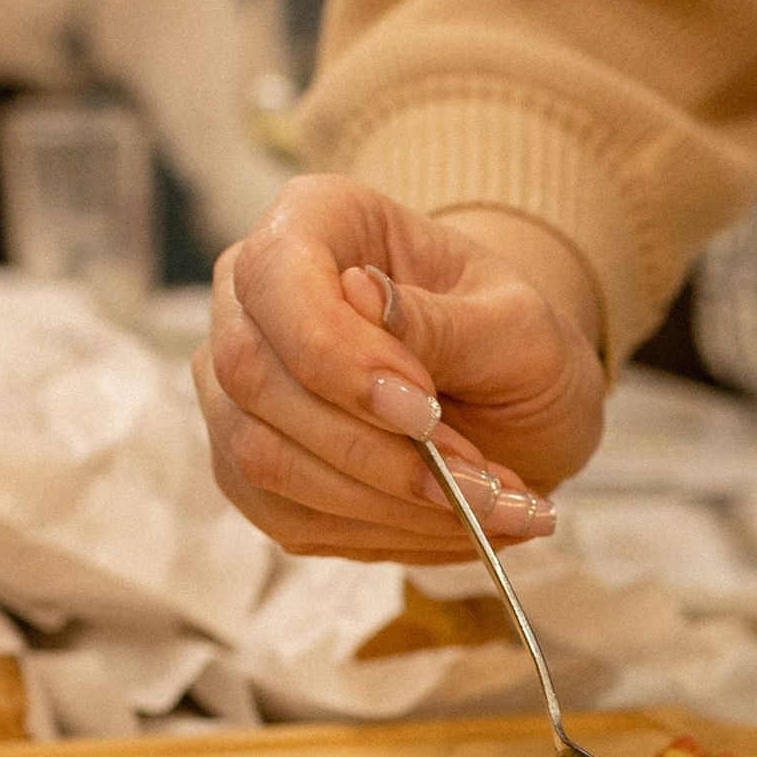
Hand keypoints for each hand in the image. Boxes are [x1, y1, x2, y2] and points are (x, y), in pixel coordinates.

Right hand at [196, 177, 605, 560]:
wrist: (512, 395)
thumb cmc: (513, 338)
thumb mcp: (518, 323)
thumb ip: (445, 319)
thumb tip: (363, 297)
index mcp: (318, 221)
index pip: (276, 277)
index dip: (338, 355)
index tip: (425, 411)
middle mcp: (253, 298)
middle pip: (254, 378)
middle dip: (374, 451)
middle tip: (481, 482)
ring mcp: (238, 387)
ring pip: (261, 459)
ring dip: (384, 504)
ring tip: (488, 511)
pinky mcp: (250, 467)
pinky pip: (285, 516)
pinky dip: (380, 535)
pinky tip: (454, 527)